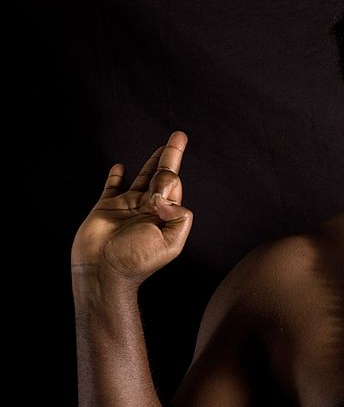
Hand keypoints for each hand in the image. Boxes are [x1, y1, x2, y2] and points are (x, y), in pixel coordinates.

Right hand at [71, 131, 192, 285]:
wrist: (103, 270)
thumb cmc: (136, 261)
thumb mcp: (170, 242)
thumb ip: (178, 217)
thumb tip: (166, 197)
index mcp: (164, 216)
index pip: (173, 187)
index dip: (169, 179)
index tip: (157, 193)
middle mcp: (148, 208)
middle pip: (162, 176)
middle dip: (171, 156)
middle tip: (179, 136)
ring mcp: (127, 206)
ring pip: (141, 177)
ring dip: (152, 161)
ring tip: (163, 146)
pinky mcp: (106, 207)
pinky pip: (112, 187)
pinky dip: (116, 176)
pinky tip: (120, 167)